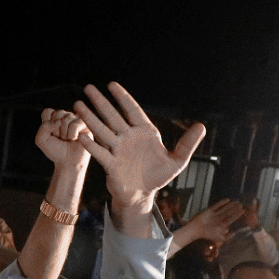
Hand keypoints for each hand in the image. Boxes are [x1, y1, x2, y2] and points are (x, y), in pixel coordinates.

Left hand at [35, 108, 90, 172]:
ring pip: (66, 119)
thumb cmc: (55, 151)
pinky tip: (75, 139)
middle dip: (56, 130)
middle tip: (60, 138)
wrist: (68, 162)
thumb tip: (59, 121)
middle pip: (57, 113)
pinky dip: (72, 135)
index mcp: (55, 117)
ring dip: (64, 134)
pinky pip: (75, 124)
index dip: (47, 125)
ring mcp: (77, 119)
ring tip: (68, 140)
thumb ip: (44, 127)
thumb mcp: (41, 140)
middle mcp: (66, 116)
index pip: (47, 112)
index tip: (50, 134)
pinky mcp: (86, 124)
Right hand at [74, 82, 205, 207]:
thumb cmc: (158, 175)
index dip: (122, 98)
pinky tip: (83, 135)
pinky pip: (100, 152)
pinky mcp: (111, 165)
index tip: (112, 85)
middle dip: (100, 102)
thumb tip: (201, 126)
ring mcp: (117, 150)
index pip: (131, 110)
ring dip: (90, 118)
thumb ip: (187, 143)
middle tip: (88, 88)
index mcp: (144, 133)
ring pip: (102, 130)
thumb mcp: (178, 160)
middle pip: (112, 116)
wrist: (143, 194)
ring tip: (77, 105)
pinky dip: (91, 144)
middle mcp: (128, 138)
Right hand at [186, 198, 243, 242]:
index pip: (231, 219)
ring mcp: (214, 215)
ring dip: (230, 205)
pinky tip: (227, 200)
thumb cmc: (207, 234)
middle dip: (235, 209)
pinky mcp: (209, 210)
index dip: (237, 215)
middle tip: (241, 204)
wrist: (196, 230)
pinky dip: (221, 203)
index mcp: (221, 225)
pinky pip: (216, 206)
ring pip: (224, 209)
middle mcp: (218, 219)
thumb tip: (235, 233)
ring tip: (237, 202)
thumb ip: (228, 237)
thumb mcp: (220, 238)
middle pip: (228, 213)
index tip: (242, 211)